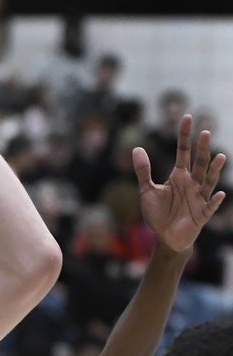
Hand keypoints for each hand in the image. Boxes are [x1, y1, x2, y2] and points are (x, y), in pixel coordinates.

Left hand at [133, 114, 225, 252]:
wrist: (165, 238)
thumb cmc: (158, 214)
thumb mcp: (146, 191)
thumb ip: (143, 171)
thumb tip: (136, 148)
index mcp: (179, 176)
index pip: (183, 151)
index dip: (185, 136)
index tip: (187, 117)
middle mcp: (192, 183)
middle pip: (199, 162)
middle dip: (202, 149)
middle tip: (205, 132)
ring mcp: (199, 198)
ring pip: (209, 181)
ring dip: (215, 170)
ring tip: (220, 157)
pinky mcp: (202, 214)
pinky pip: (210, 206)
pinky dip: (214, 201)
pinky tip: (218, 194)